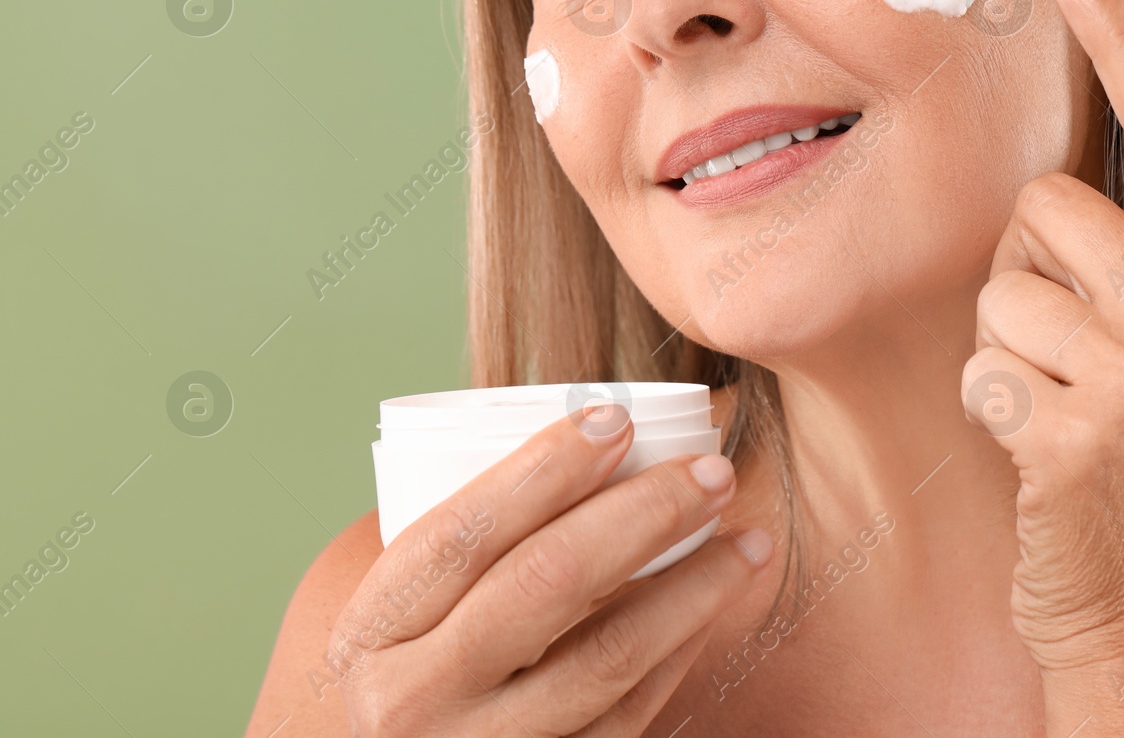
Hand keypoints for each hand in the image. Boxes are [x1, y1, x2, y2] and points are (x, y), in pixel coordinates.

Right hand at [329, 405, 772, 735]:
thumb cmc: (413, 680)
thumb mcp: (400, 620)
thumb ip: (468, 549)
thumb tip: (595, 441)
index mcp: (371, 633)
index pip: (464, 531)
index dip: (544, 469)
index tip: (615, 420)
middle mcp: (414, 699)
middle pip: (548, 582)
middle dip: (645, 513)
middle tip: (712, 471)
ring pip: (608, 655)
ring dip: (694, 587)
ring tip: (747, 540)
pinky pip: (628, 714)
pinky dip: (679, 652)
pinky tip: (711, 606)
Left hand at [962, 0, 1123, 732]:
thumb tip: (1074, 174)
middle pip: (1046, 208)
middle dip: (1024, 272)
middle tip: (1062, 353)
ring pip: (1000, 291)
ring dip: (1005, 353)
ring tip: (1056, 411)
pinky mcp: (1083, 433)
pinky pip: (982, 369)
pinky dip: (990, 410)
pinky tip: (1039, 457)